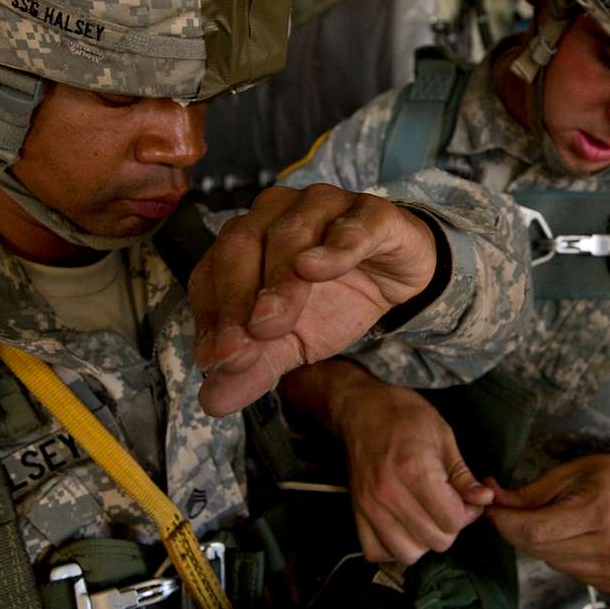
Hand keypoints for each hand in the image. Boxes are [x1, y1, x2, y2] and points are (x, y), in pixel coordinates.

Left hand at [190, 184, 440, 415]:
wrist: (397, 278)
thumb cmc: (334, 299)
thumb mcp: (291, 342)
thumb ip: (253, 367)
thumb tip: (212, 402)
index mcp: (245, 240)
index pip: (212, 273)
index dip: (212, 317)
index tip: (216, 361)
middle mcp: (275, 213)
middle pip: (242, 244)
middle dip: (238, 298)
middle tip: (243, 346)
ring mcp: (323, 206)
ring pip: (291, 232)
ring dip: (280, 279)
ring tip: (274, 320)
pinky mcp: (371, 214)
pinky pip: (351, 226)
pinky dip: (334, 248)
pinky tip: (319, 269)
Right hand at [316, 361, 493, 564]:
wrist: (361, 408)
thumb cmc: (405, 416)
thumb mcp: (444, 437)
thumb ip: (463, 476)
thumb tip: (484, 499)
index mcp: (414, 471)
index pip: (452, 520)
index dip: (469, 513)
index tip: (468, 499)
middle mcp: (389, 494)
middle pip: (435, 540)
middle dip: (451, 526)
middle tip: (450, 505)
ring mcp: (369, 507)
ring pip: (408, 553)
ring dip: (424, 540)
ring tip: (427, 517)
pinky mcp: (356, 512)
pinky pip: (376, 552)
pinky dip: (393, 548)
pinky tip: (403, 528)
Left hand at [484, 455, 609, 593]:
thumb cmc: (604, 476)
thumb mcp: (564, 474)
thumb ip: (525, 496)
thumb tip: (488, 503)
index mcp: (603, 512)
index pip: (535, 531)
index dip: (505, 523)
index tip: (490, 511)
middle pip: (540, 549)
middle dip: (516, 531)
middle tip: (509, 513)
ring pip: (552, 563)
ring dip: (539, 545)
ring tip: (551, 521)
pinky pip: (569, 573)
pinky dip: (559, 556)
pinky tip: (571, 538)